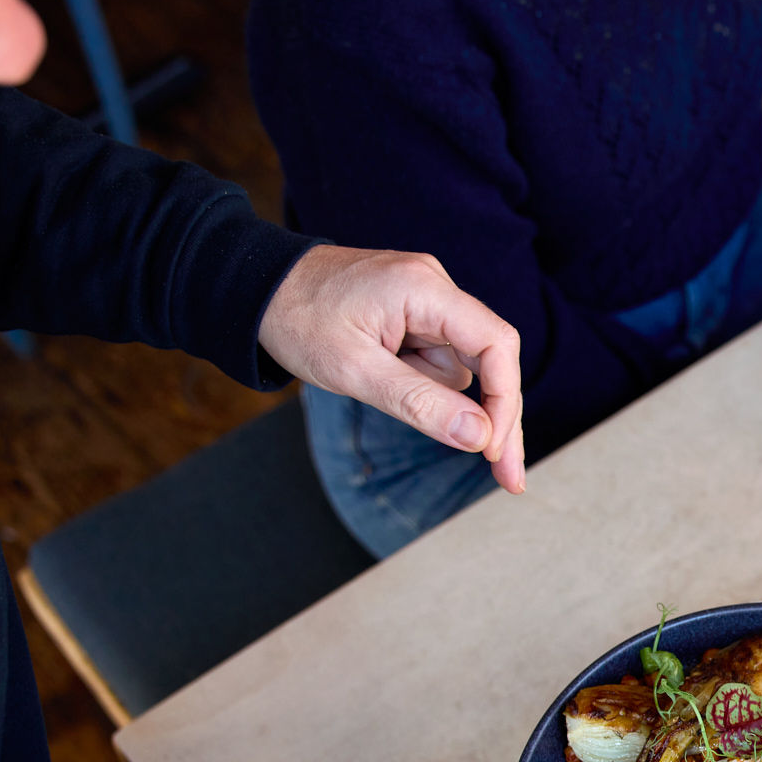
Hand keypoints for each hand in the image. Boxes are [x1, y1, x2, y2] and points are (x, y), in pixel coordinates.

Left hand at [259, 246, 527, 493]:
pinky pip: (438, 356)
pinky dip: (421, 380)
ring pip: (460, 364)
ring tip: (373, 380)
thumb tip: (480, 437)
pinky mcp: (415, 310)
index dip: (505, 401)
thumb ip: (420, 404)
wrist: (255, 288)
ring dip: (434, 393)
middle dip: (493, 417)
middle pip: (490, 357)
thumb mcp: (353, 371)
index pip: (496, 344)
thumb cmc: (296, 321)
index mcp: (423, 289)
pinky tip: (380, 370)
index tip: (496, 451)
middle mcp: (434, 285)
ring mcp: (426, 296)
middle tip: (505, 476)